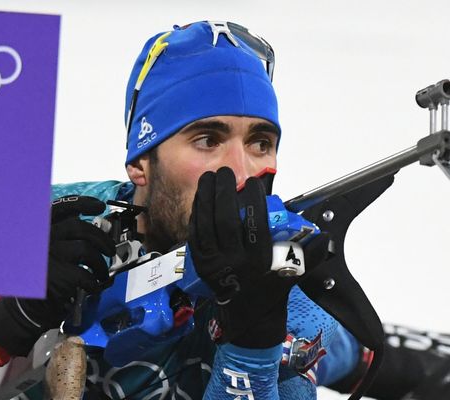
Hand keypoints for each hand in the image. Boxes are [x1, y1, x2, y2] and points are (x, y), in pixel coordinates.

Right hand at [0, 195, 114, 355]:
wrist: (25, 309)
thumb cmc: (42, 279)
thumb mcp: (48, 251)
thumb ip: (66, 236)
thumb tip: (97, 228)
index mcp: (40, 230)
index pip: (62, 207)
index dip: (83, 203)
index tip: (100, 206)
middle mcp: (41, 239)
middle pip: (80, 227)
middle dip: (102, 238)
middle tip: (110, 250)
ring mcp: (48, 256)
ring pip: (86, 250)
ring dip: (101, 262)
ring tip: (102, 271)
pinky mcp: (56, 276)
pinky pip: (86, 274)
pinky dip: (94, 282)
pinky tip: (93, 287)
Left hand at [188, 167, 328, 347]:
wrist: (248, 317)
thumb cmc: (271, 291)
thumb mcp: (295, 274)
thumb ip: (310, 254)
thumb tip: (324, 235)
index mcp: (258, 262)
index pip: (254, 225)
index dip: (252, 200)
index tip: (253, 182)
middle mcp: (233, 263)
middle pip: (225, 221)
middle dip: (224, 193)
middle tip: (225, 172)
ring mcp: (213, 264)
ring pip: (206, 225)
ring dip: (206, 198)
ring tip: (209, 177)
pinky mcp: (200, 264)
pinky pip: (195, 234)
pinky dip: (196, 214)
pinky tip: (200, 197)